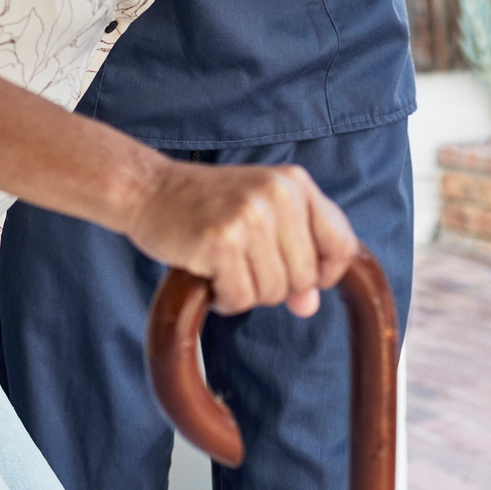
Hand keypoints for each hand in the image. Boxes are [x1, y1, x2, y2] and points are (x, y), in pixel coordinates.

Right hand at [125, 160, 358, 317]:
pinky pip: (240, 299)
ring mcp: (249, 217)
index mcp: (296, 184)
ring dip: (245, 292)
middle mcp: (278, 196)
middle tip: (243, 263)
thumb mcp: (261, 216)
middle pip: (306, 278)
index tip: (299, 276)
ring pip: (273, 293)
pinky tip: (207, 275)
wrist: (148, 189)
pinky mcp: (220, 242)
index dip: (325, 273)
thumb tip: (309, 306)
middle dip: (276, 285)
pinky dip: (223, 298)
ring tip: (222, 265)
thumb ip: (294, 255)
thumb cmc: (208, 205)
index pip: (342, 245)